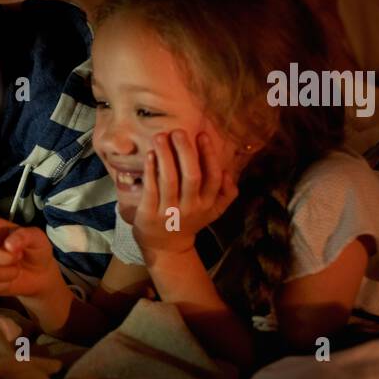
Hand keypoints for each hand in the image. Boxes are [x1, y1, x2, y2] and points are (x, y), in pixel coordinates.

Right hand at [0, 215, 63, 300]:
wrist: (39, 275)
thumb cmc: (35, 251)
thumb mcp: (38, 238)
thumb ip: (25, 236)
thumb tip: (8, 245)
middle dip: (4, 258)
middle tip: (18, 258)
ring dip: (8, 274)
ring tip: (16, 270)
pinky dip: (4, 286)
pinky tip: (9, 280)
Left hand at [132, 129, 237, 258]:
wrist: (166, 247)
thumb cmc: (189, 220)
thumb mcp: (213, 211)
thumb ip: (226, 194)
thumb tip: (229, 172)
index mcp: (208, 204)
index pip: (213, 177)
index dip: (209, 155)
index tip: (201, 134)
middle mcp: (191, 208)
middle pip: (192, 176)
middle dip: (185, 152)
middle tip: (178, 131)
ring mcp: (169, 212)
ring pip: (170, 180)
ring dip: (166, 156)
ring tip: (160, 136)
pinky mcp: (149, 214)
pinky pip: (151, 190)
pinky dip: (150, 171)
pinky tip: (150, 155)